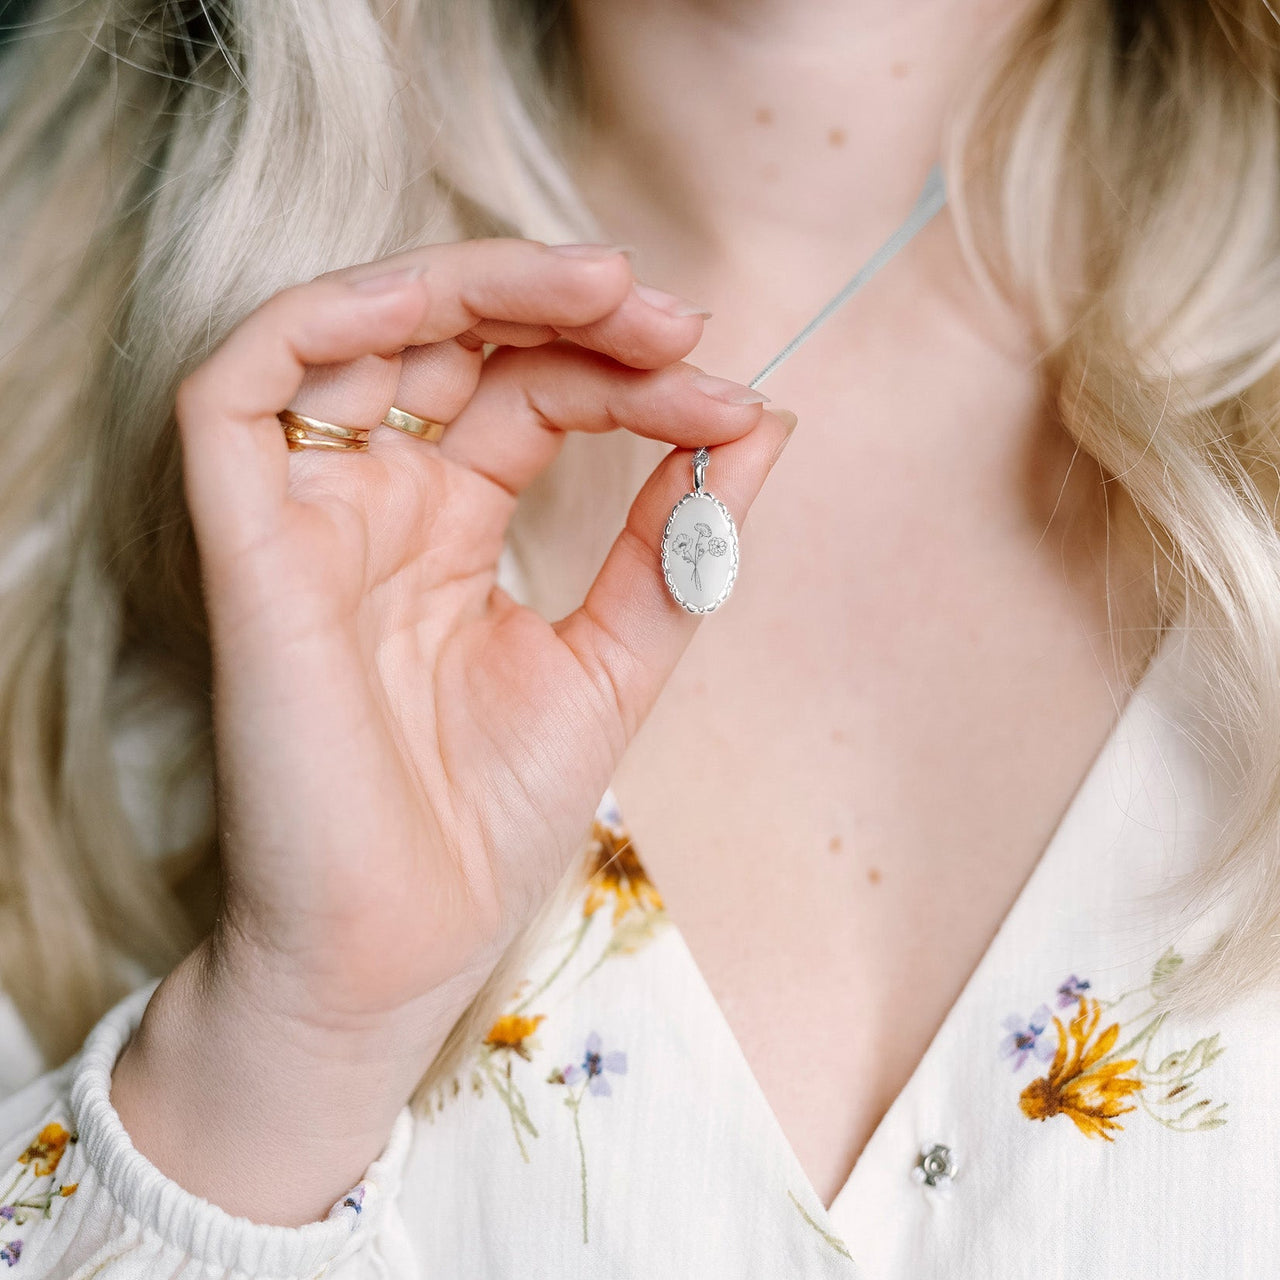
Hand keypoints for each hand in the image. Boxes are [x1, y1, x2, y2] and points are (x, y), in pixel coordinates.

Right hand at [112, 240, 792, 1222]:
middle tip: (674, 316)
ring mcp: (307, 515)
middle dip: (564, 304)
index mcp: (448, 523)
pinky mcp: (244, 545)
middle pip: (450, 337)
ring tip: (602, 289)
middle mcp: (376, 501)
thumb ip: (675, 542)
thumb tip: (765, 422)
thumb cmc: (489, 822)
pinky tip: (437, 306)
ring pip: (353, 329)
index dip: (630, 375)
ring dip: (473, 283)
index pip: (533, 389)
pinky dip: (328, 321)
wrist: (402, 947)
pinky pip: (243, 389)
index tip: (731, 399)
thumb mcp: (612, 662)